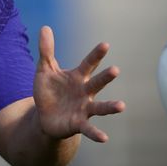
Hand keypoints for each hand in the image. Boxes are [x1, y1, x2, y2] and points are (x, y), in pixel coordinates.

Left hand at [33, 26, 125, 142]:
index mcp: (77, 77)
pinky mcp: (78, 123)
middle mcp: (85, 92)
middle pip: (97, 83)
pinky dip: (96, 133)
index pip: (88, 63)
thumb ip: (46, 50)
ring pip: (100, 107)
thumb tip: (45, 27)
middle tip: (115, 70)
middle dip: (105, 77)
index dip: (96, 55)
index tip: (105, 45)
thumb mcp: (45, 70)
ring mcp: (84, 108)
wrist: (44, 117)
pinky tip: (104, 138)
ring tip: (122, 106)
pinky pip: (89, 129)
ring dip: (110, 107)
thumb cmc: (49, 91)